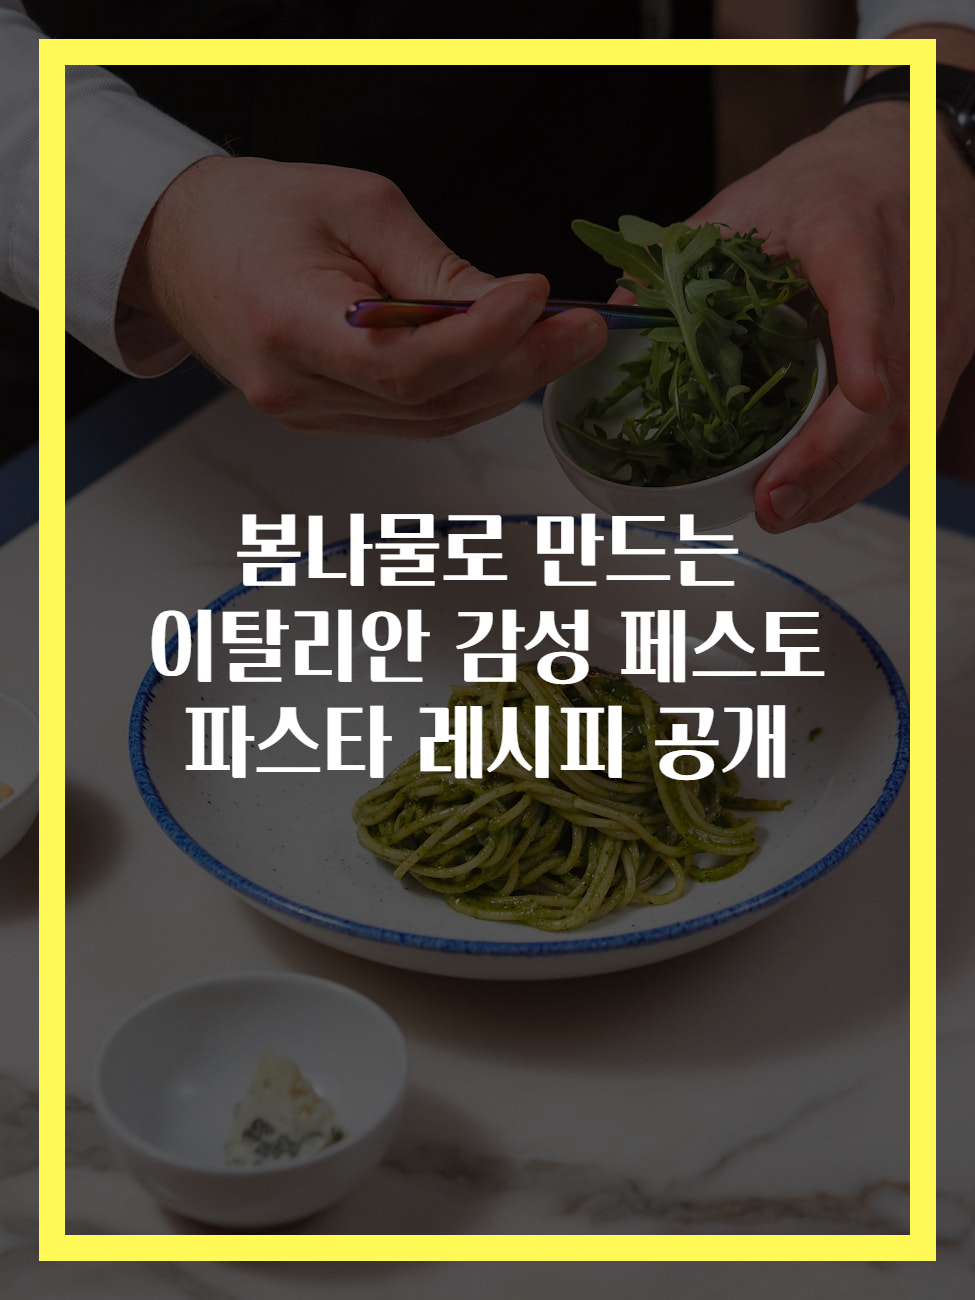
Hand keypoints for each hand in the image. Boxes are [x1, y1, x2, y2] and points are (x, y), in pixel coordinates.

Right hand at [120, 156, 607, 435]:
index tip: (538, 294)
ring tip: (563, 340)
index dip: (483, 338)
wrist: (179, 249)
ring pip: (432, 421)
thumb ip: (433, 266)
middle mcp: (297, 390)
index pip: (407, 364)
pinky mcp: (324, 420)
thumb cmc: (257, 212)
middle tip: (586, 328)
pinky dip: (466, 391)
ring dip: (506, 384)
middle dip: (522, 366)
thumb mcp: (354, 206)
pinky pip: (412, 418)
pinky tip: (507, 358)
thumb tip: (515, 304)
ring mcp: (309, 415)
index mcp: (289, 326)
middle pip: (433, 403)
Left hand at [681, 104, 910, 531]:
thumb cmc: (829, 184)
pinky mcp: (945, 359)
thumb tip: (614, 315)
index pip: (869, 286)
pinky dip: (862, 471)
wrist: (917, 158)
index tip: (865, 392)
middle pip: (895, 379)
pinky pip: (912, 429)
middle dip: (833, 452)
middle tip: (772, 501)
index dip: (871, 340)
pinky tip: (815, 496)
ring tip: (783, 512)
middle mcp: (912, 281)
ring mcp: (937, 327)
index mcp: (852, 228)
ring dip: (845, 478)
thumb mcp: (749, 202)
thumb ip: (682, 256)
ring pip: (908, 420)